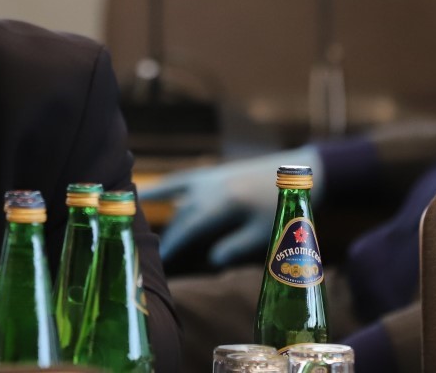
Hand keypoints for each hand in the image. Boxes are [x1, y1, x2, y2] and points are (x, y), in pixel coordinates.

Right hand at [140, 146, 321, 267]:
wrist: (291, 173)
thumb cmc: (281, 207)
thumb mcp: (264, 232)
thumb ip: (235, 247)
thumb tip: (211, 262)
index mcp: (222, 205)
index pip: (188, 229)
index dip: (172, 246)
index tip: (158, 263)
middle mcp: (210, 189)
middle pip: (181, 218)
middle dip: (169, 239)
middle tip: (155, 261)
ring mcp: (208, 179)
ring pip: (179, 203)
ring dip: (169, 222)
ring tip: (153, 241)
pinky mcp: (210, 173)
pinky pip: (180, 180)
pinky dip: (162, 188)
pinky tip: (144, 193)